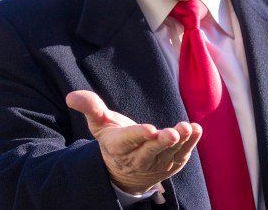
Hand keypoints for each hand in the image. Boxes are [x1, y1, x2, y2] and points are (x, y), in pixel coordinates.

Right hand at [66, 90, 201, 193]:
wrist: (125, 171)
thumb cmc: (113, 139)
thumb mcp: (100, 124)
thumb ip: (90, 108)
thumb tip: (71, 96)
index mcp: (118, 147)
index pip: (128, 141)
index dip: (138, 135)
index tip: (149, 129)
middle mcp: (137, 158)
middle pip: (151, 151)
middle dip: (162, 142)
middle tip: (172, 133)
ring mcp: (156, 163)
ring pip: (169, 153)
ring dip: (180, 142)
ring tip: (187, 128)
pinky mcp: (171, 164)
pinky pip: (182, 155)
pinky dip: (191, 144)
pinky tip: (196, 130)